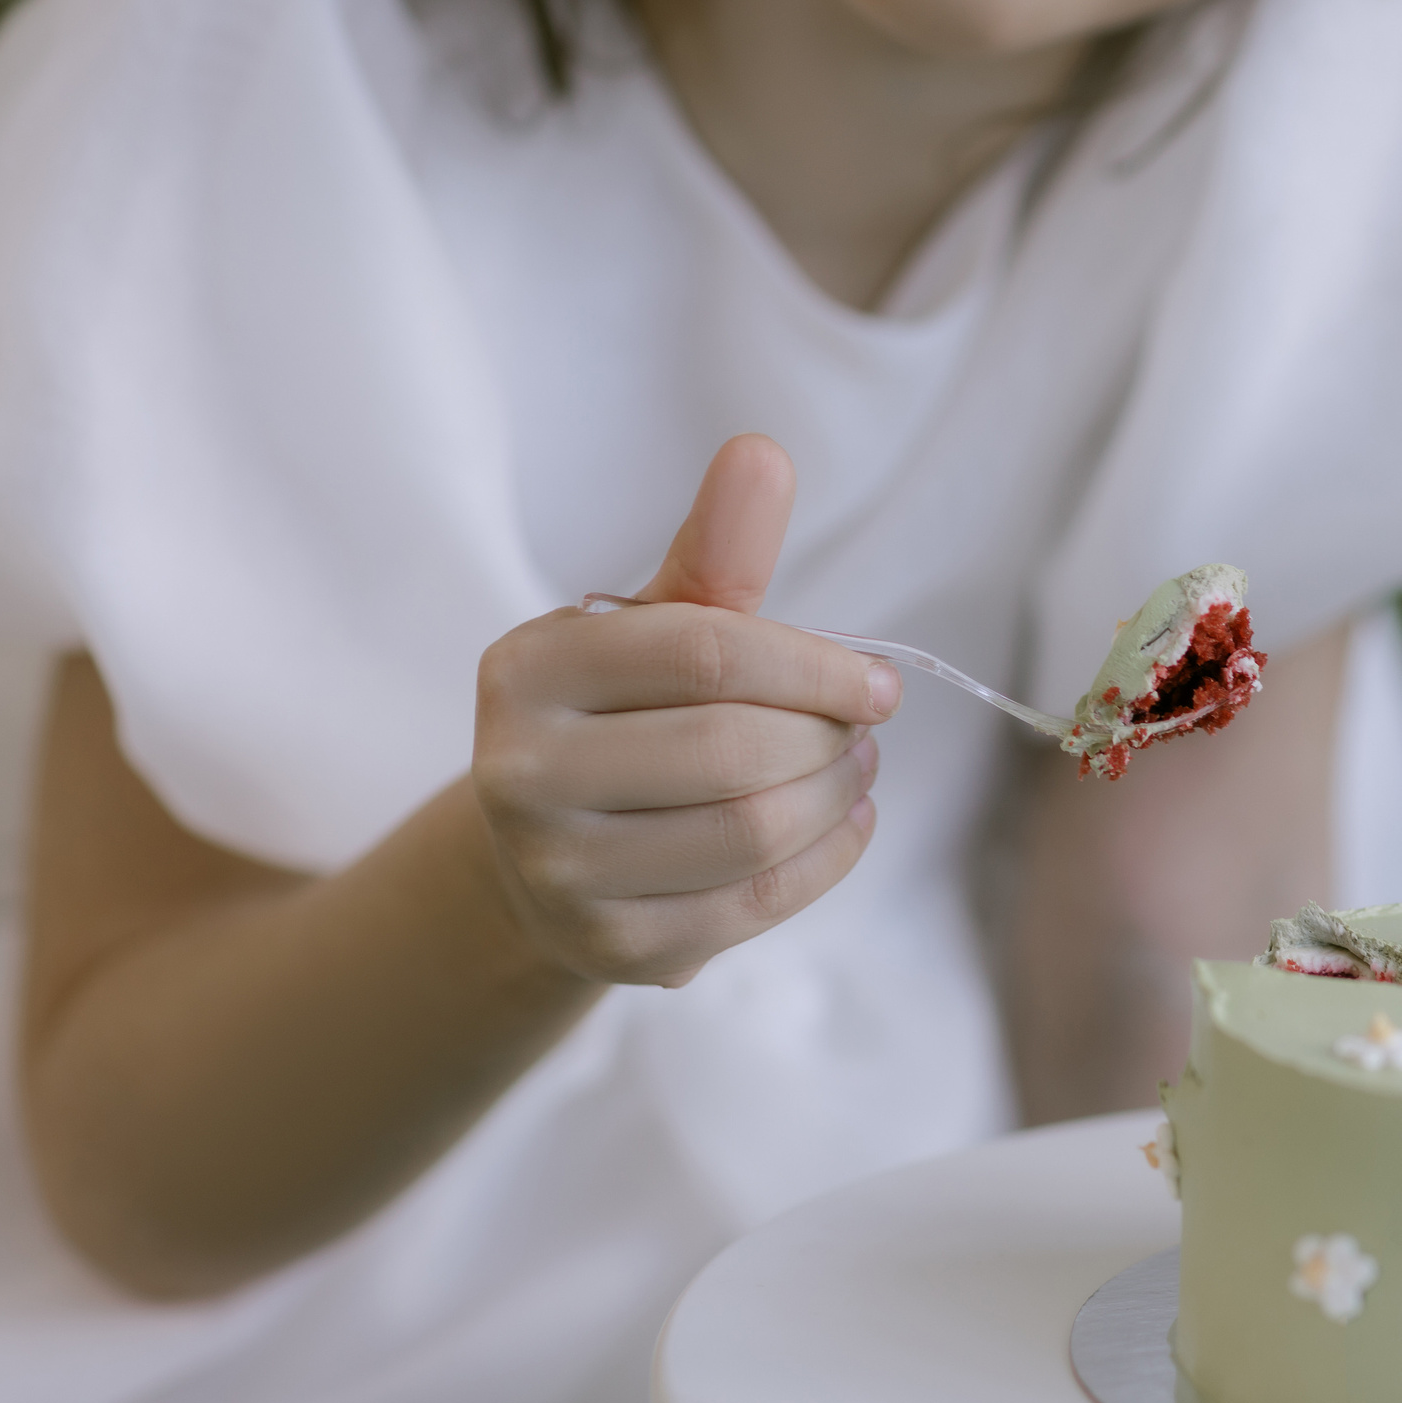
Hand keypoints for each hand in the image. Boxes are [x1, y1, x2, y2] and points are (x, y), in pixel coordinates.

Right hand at [471, 435, 899, 985]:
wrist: (553, 851)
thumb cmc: (626, 714)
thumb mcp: (656, 625)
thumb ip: (714, 550)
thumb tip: (761, 454)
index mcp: (529, 669)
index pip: (706, 654)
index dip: (816, 666)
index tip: (879, 681)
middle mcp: (522, 774)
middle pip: (735, 752)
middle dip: (827, 736)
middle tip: (862, 727)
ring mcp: (560, 873)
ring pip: (753, 833)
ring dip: (837, 796)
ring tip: (855, 768)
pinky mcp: (613, 948)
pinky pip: (759, 902)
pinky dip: (829, 857)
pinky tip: (843, 822)